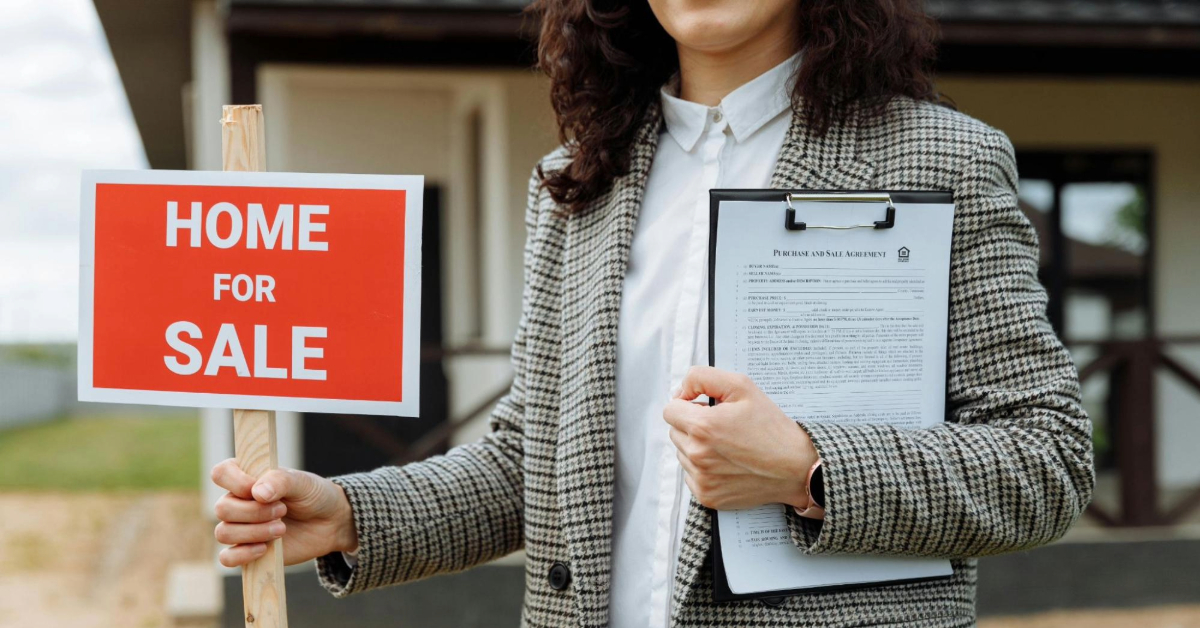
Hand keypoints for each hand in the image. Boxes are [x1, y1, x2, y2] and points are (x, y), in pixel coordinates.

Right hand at [211, 459, 357, 567]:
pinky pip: (226, 558)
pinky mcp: (246, 550)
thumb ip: (280, 481)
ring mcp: (240, 527)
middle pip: (222, 508)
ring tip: (282, 528)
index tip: (260, 490)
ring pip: (224, 533)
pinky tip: (264, 549)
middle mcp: (237, 501)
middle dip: (254, 512)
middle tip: (283, 510)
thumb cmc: (313, 496)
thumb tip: (257, 492)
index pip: (221, 473)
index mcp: (246, 477)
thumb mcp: (303, 482)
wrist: (329, 523)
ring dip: (254, 532)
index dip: (237, 482)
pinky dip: (242, 555)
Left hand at [663, 366, 817, 510]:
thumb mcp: (742, 387)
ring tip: (728, 446)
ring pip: (682, 453)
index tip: (706, 407)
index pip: (670, 409)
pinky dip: (703, 468)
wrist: (796, 468)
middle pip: (674, 431)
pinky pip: (690, 475)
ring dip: (697, 446)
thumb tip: (680, 390)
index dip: (688, 404)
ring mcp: (701, 478)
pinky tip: (727, 463)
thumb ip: (703, 378)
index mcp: (702, 426)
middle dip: (692, 425)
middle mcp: (697, 455)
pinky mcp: (706, 496)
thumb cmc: (771, 427)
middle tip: (722, 426)